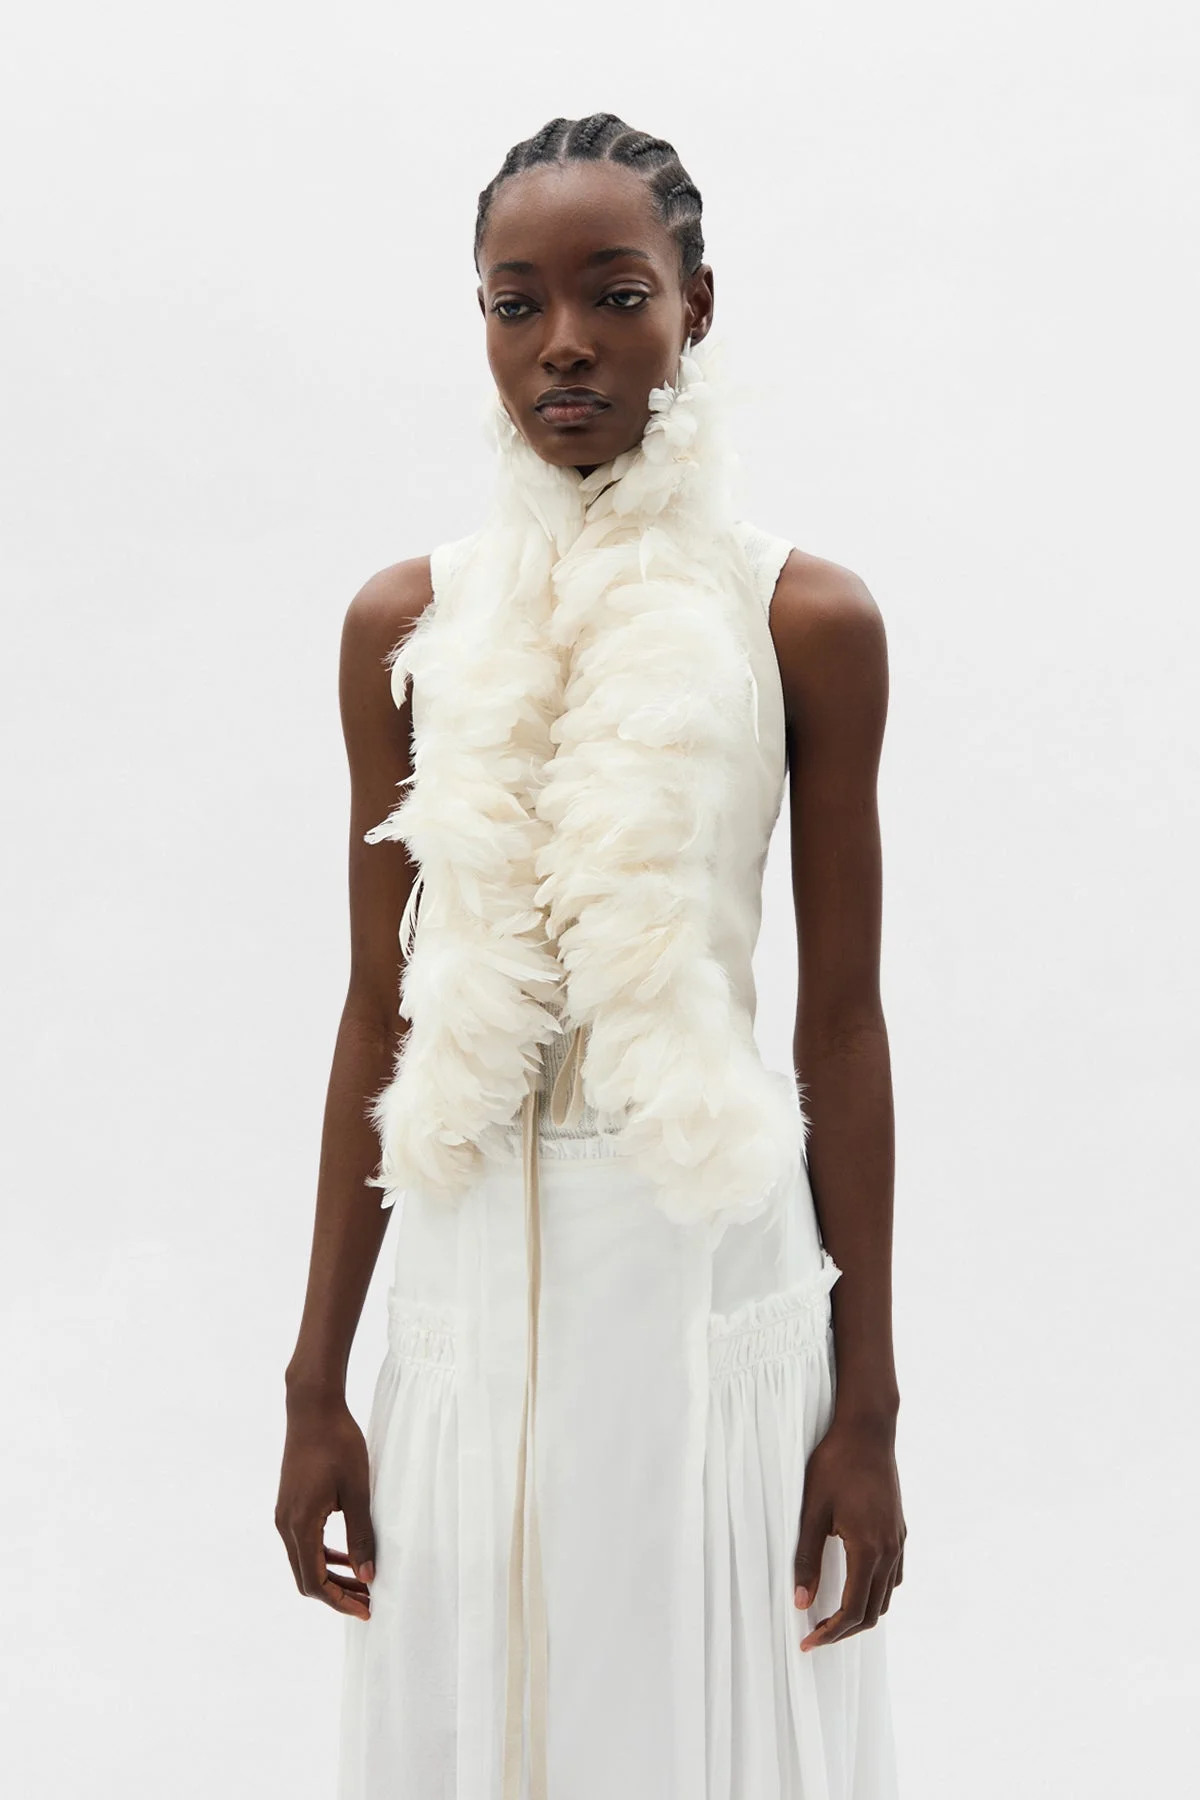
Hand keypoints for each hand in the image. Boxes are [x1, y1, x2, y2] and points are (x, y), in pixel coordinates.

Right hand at [275, 1394, 375, 1621]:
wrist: (312, 1408)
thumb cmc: (338, 1444)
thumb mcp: (357, 1491)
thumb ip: (361, 1535)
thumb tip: (368, 1577)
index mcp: (301, 1525)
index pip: (315, 1582)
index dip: (340, 1601)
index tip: (367, 1609)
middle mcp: (285, 1524)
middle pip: (306, 1578)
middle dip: (337, 1594)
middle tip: (369, 1600)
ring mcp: (284, 1514)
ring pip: (304, 1561)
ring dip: (331, 1576)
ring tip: (363, 1582)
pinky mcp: (289, 1504)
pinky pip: (303, 1543)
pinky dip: (324, 1556)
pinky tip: (347, 1555)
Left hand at [792, 1414, 904, 1650]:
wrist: (867, 1430)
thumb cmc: (835, 1465)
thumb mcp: (812, 1511)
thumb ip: (806, 1559)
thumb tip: (800, 1602)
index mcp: (869, 1549)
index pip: (853, 1611)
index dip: (830, 1633)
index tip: (807, 1642)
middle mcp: (890, 1551)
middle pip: (873, 1612)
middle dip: (845, 1630)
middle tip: (815, 1635)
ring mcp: (898, 1540)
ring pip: (886, 1596)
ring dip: (862, 1613)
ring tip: (832, 1616)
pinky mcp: (899, 1530)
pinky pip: (893, 1575)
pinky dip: (876, 1592)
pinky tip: (855, 1585)